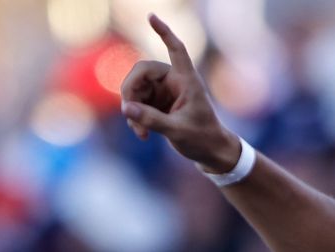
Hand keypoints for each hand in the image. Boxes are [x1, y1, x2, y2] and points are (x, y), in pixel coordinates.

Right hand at [118, 15, 243, 171]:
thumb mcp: (177, 131)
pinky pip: (136, 102)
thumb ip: (152, 120)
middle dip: (130, 91)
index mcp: (186, 79)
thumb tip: (126, 109)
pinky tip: (142, 134)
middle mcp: (173, 80)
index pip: (176, 49)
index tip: (150, 16)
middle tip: (129, 112)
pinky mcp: (156, 103)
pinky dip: (135, 117)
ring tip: (141, 132)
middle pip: (141, 71)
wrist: (209, 152)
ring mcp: (163, 91)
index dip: (164, 32)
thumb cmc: (202, 138)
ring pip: (135, 88)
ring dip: (132, 109)